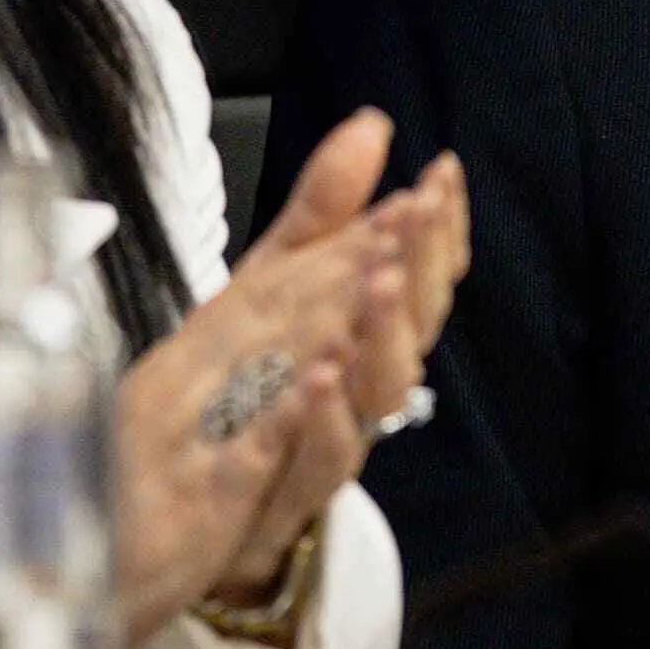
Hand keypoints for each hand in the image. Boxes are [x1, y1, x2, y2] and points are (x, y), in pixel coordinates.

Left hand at [221, 120, 467, 610]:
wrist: (208, 524)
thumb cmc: (257, 401)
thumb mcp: (276, 291)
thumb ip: (323, 214)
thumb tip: (372, 124)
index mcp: (360, 340)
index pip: (419, 277)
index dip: (436, 229)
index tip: (441, 173)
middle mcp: (358, 394)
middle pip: (411, 330)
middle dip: (421, 269)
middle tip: (416, 214)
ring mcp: (329, 446)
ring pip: (379, 395)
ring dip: (384, 335)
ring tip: (380, 280)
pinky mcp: (285, 498)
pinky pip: (319, 463)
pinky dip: (325, 419)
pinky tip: (320, 375)